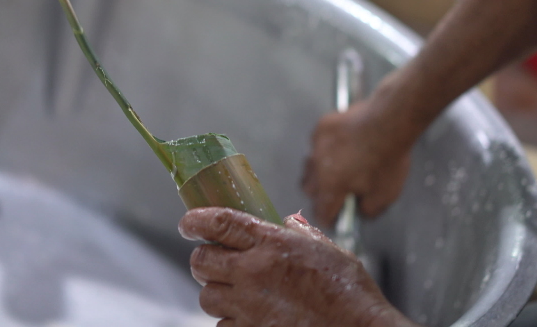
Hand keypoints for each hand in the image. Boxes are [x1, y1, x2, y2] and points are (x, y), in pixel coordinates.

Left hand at [179, 208, 418, 326]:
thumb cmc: (349, 292)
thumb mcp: (326, 248)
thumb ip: (300, 234)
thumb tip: (286, 223)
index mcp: (272, 243)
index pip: (218, 222)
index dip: (194, 221)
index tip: (187, 223)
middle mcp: (254, 272)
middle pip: (200, 261)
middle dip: (203, 260)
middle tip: (214, 262)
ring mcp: (250, 306)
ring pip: (206, 296)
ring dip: (216, 293)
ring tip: (235, 293)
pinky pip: (222, 326)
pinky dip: (229, 321)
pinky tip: (247, 317)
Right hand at [303, 99, 412, 225]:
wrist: (388, 121)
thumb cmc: (387, 159)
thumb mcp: (385, 195)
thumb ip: (368, 210)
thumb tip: (360, 211)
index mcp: (330, 187)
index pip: (321, 213)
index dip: (329, 219)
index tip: (335, 219)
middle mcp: (317, 168)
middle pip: (309, 190)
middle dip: (320, 195)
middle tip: (336, 193)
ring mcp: (316, 146)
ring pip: (309, 166)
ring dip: (319, 172)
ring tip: (336, 169)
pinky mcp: (321, 128)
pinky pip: (316, 145)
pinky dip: (325, 150)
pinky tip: (341, 146)